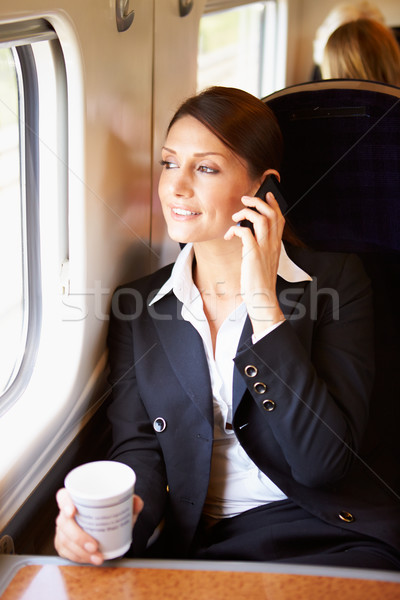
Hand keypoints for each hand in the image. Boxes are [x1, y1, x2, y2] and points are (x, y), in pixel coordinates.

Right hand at [54, 488, 143, 564]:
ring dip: (81, 552)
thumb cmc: (108, 513)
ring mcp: (63, 530)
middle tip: (93, 545)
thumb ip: (131, 502)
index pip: (63, 497)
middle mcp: (66, 514)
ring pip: (65, 541)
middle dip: (78, 537)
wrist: (106, 528)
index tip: (72, 511)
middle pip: (64, 523)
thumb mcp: (121, 507)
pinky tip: (91, 559)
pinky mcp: (63, 544)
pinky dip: (80, 558)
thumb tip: (137, 502)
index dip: (64, 503)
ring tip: (97, 556)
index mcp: (75, 499)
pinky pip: (67, 553)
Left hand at [224, 191, 284, 334]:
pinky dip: (236, 229)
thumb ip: (260, 247)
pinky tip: (229, 235)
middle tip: (245, 199)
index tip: (266, 194)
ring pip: (261, 219)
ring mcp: (264, 249)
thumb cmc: (259, 282)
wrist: (262, 299)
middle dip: (258, 201)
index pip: (280, 218)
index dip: (274, 204)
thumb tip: (248, 235)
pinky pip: (245, 233)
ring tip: (236, 217)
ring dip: (246, 212)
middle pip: (271, 214)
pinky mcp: (253, 254)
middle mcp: (273, 244)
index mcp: (276, 245)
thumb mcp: (263, 261)